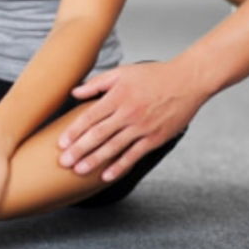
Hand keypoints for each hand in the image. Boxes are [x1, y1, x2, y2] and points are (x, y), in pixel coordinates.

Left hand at [57, 62, 203, 182]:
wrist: (188, 81)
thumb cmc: (154, 75)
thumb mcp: (124, 72)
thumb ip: (98, 83)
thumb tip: (74, 92)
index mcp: (118, 96)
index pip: (90, 117)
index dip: (74, 131)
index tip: (61, 143)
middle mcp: (128, 113)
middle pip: (98, 135)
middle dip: (79, 150)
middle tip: (63, 162)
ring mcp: (142, 127)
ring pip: (113, 147)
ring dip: (94, 160)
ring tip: (79, 170)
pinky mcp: (155, 138)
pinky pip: (133, 155)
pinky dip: (119, 166)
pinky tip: (106, 176)